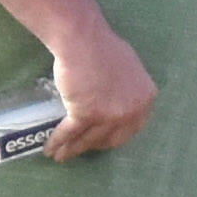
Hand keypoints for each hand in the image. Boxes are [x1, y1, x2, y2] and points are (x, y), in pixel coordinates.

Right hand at [47, 24, 158, 160]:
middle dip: (96, 146)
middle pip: (112, 138)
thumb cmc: (103, 47)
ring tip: (61, 156)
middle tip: (83, 148)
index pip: (133, 128)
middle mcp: (132, 111)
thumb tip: (123, 98)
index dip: (116, 136)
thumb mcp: (128, 68)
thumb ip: (128, 88)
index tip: (103, 140)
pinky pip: (70, 133)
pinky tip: (51, 149)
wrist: (83, 40)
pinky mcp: (86, 114)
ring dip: (73, 150)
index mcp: (145, 99)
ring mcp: (110, 115)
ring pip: (89, 139)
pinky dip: (58, 142)